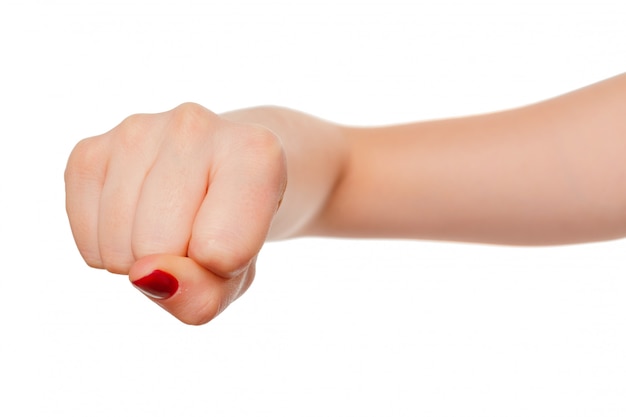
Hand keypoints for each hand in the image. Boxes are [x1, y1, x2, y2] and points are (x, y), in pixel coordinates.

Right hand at [65, 103, 286, 323]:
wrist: (214, 180)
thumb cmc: (232, 232)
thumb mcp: (236, 276)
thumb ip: (202, 295)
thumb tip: (145, 274)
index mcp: (255, 152)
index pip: (220, 251)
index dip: (218, 270)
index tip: (229, 240)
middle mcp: (194, 125)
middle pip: (159, 246)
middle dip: (173, 263)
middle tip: (194, 234)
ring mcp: (137, 130)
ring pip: (119, 243)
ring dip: (137, 259)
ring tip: (166, 225)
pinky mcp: (91, 149)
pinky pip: (86, 233)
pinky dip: (105, 247)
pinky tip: (134, 219)